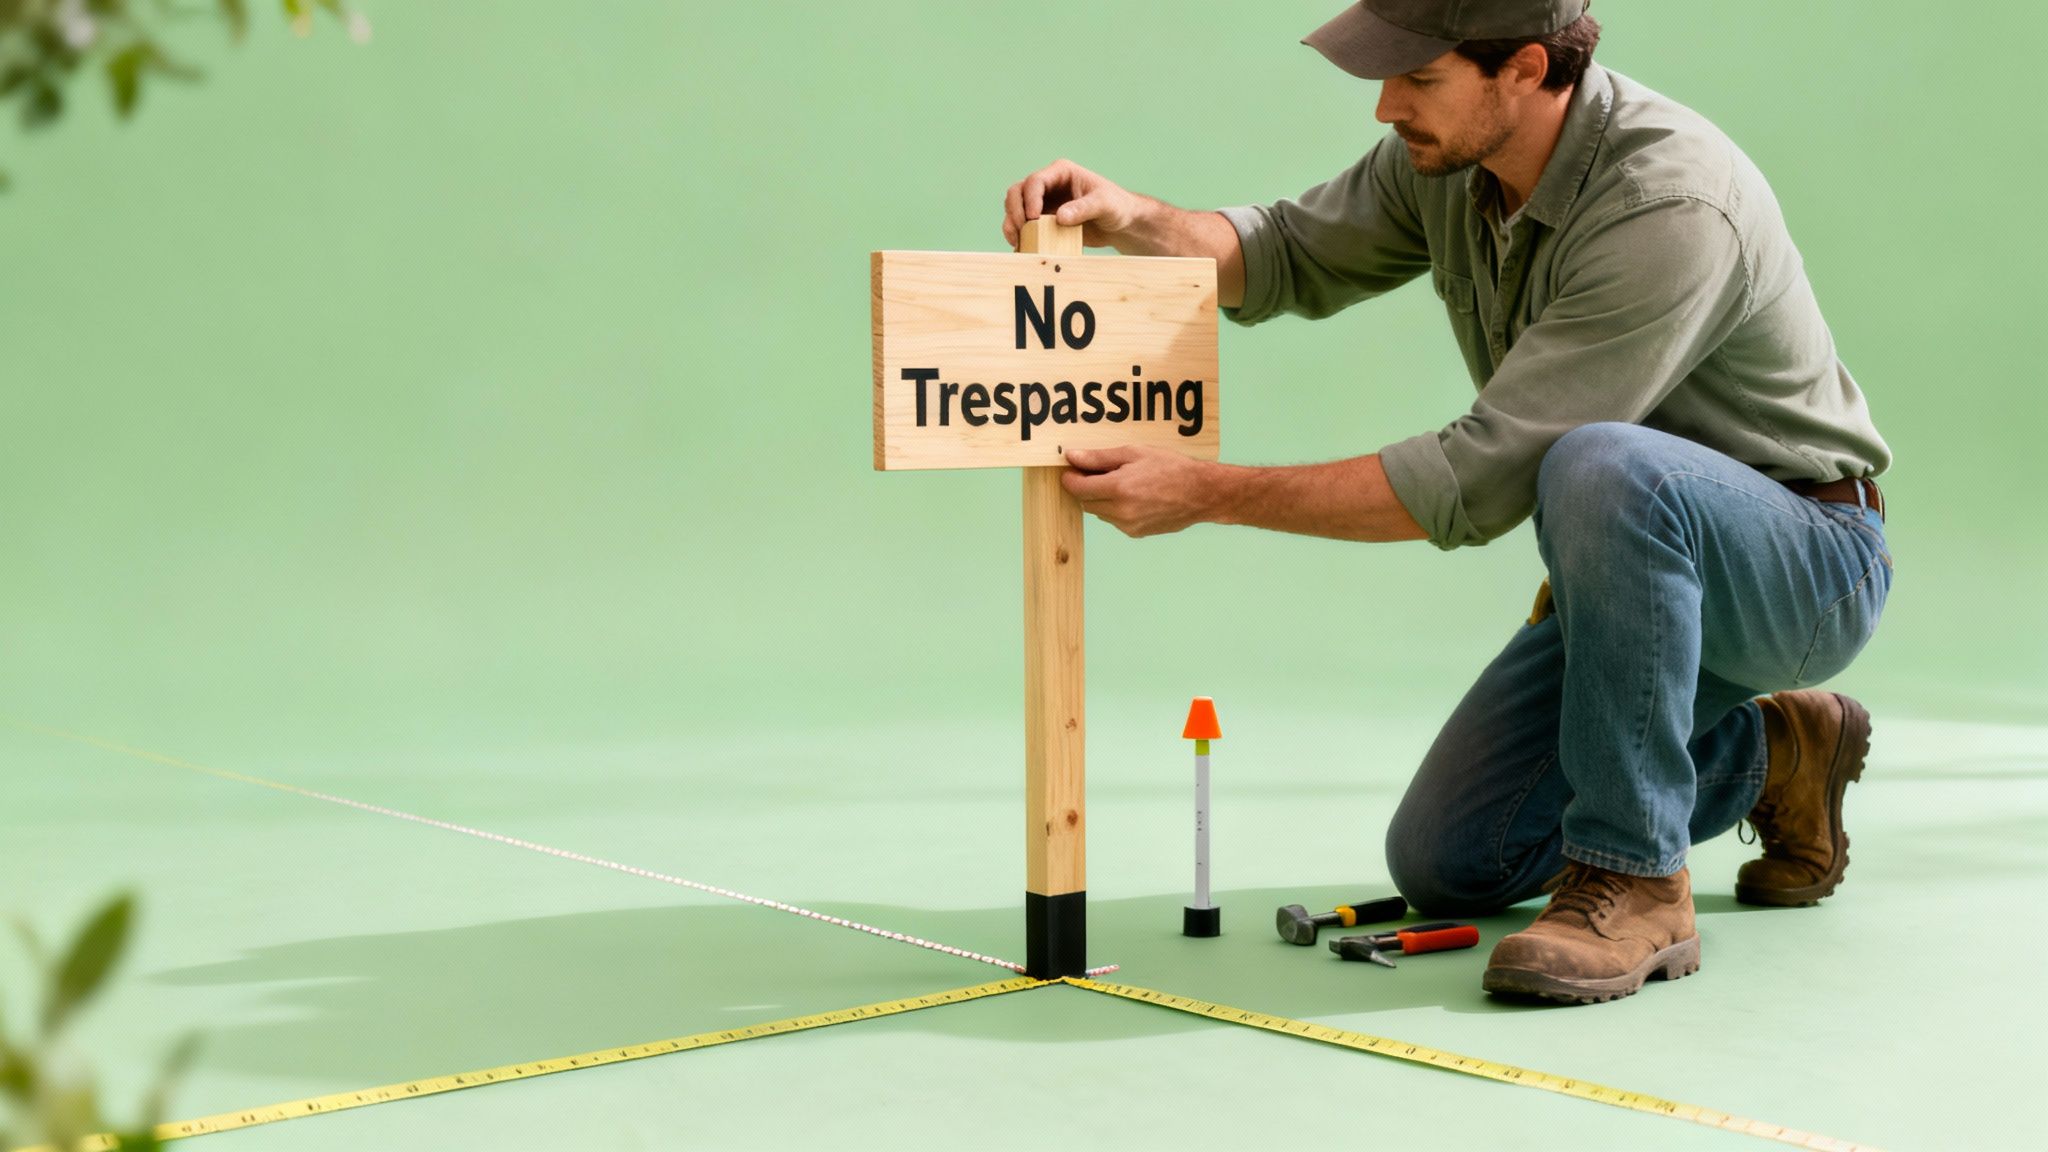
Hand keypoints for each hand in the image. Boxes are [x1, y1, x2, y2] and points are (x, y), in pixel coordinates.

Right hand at [1003, 159, 1144, 250]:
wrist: (1120, 224)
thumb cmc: (1116, 206)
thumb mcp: (1104, 204)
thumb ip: (1083, 208)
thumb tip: (1060, 217)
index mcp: (1061, 172)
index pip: (1035, 181)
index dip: (1030, 198)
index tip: (1033, 218)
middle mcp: (1048, 185)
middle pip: (1018, 192)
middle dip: (1015, 210)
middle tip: (1022, 230)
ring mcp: (1043, 203)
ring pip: (1015, 208)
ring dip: (1012, 223)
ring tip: (1018, 241)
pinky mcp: (1043, 221)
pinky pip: (1023, 225)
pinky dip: (1018, 235)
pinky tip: (1021, 247)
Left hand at [1060, 445, 1221, 537]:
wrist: (1201, 493)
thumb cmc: (1171, 468)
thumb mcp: (1135, 453)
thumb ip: (1100, 458)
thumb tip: (1072, 457)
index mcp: (1118, 488)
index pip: (1077, 488)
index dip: (1070, 478)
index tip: (1071, 469)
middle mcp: (1120, 511)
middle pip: (1085, 502)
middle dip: (1086, 488)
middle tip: (1097, 472)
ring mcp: (1128, 525)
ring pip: (1099, 513)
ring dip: (1101, 499)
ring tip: (1121, 482)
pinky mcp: (1136, 533)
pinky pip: (1115, 520)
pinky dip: (1116, 509)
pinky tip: (1134, 496)